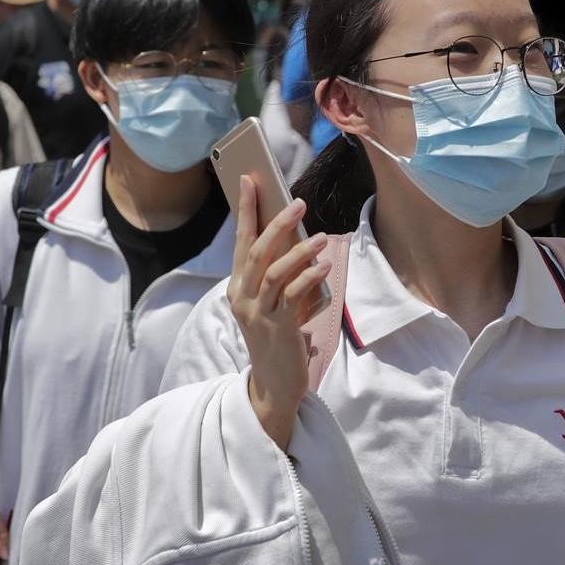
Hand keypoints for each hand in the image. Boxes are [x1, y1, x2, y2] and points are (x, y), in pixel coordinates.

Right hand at [227, 176, 329, 447]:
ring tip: (322, 238)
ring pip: (274, 271)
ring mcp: (257, 312)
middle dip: (276, 223)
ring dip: (299, 251)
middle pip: (257, 251)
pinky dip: (309, 278)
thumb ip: (286, 275)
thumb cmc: (279, 338)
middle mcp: (242, 296)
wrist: (275, 384)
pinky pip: (292, 295)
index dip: (246, 210)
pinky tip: (325, 267)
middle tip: (298, 202)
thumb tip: (305, 240)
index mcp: (238, 286)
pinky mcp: (276, 327)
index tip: (249, 179)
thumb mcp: (278, 302)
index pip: (242, 241)